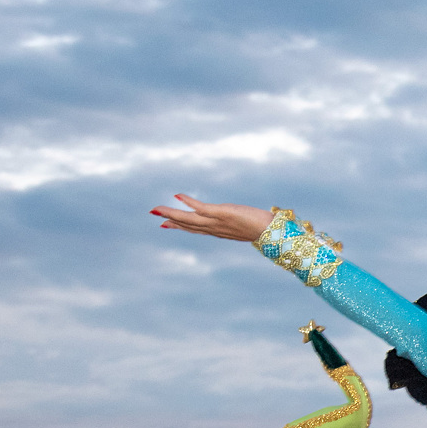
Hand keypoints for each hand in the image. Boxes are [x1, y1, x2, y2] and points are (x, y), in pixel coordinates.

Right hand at [151, 194, 273, 241]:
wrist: (273, 233)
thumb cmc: (264, 229)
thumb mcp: (246, 226)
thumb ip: (238, 223)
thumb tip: (240, 219)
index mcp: (219, 232)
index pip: (195, 229)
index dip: (179, 227)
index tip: (165, 224)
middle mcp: (215, 229)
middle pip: (188, 225)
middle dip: (170, 220)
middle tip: (154, 213)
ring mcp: (217, 222)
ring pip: (189, 219)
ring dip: (172, 213)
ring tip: (157, 209)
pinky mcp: (222, 214)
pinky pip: (201, 208)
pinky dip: (189, 202)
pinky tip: (178, 195)